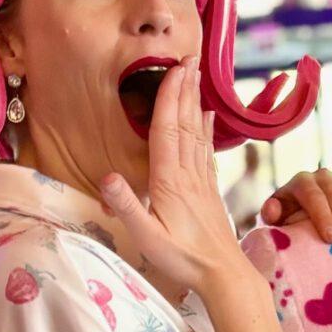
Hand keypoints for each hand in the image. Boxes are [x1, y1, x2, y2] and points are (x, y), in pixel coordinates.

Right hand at [98, 55, 244, 304]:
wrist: (224, 275)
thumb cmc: (183, 260)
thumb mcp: (147, 238)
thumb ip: (126, 207)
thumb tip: (107, 177)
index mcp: (169, 181)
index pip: (167, 130)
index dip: (168, 97)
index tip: (173, 68)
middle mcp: (188, 174)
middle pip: (184, 122)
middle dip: (184, 88)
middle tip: (188, 56)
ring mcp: (201, 180)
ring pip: (196, 132)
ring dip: (194, 101)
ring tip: (195, 75)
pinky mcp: (209, 190)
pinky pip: (205, 150)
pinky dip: (205, 127)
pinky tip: (207, 114)